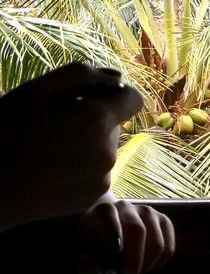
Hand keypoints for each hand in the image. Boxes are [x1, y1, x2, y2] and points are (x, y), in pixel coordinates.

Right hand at [0, 63, 141, 231]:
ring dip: (85, 145)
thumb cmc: (8, 131)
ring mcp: (103, 179)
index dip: (117, 94)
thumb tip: (117, 78)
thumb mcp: (39, 90)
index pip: (133, 100)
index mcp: (97, 120)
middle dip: (93, 121)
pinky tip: (52, 169)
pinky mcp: (94, 198)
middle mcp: (108, 152)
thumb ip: (84, 75)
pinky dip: (80, 169)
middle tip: (56, 125)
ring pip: (103, 150)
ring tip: (49, 149)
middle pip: (113, 126)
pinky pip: (96, 174)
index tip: (98, 96)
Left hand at [77, 194, 175, 273]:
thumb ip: (87, 261)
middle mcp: (127, 207)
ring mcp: (149, 213)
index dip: (113, 231)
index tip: (114, 249)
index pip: (109, 216)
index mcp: (103, 211)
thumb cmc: (94, 242)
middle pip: (138, 230)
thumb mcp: (82, 253)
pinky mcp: (164, 222)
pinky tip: (146, 266)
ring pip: (157, 243)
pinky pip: (168, 248)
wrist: (107, 227)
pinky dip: (158, 263)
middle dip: (134, 260)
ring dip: (147, 265)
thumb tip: (101, 267)